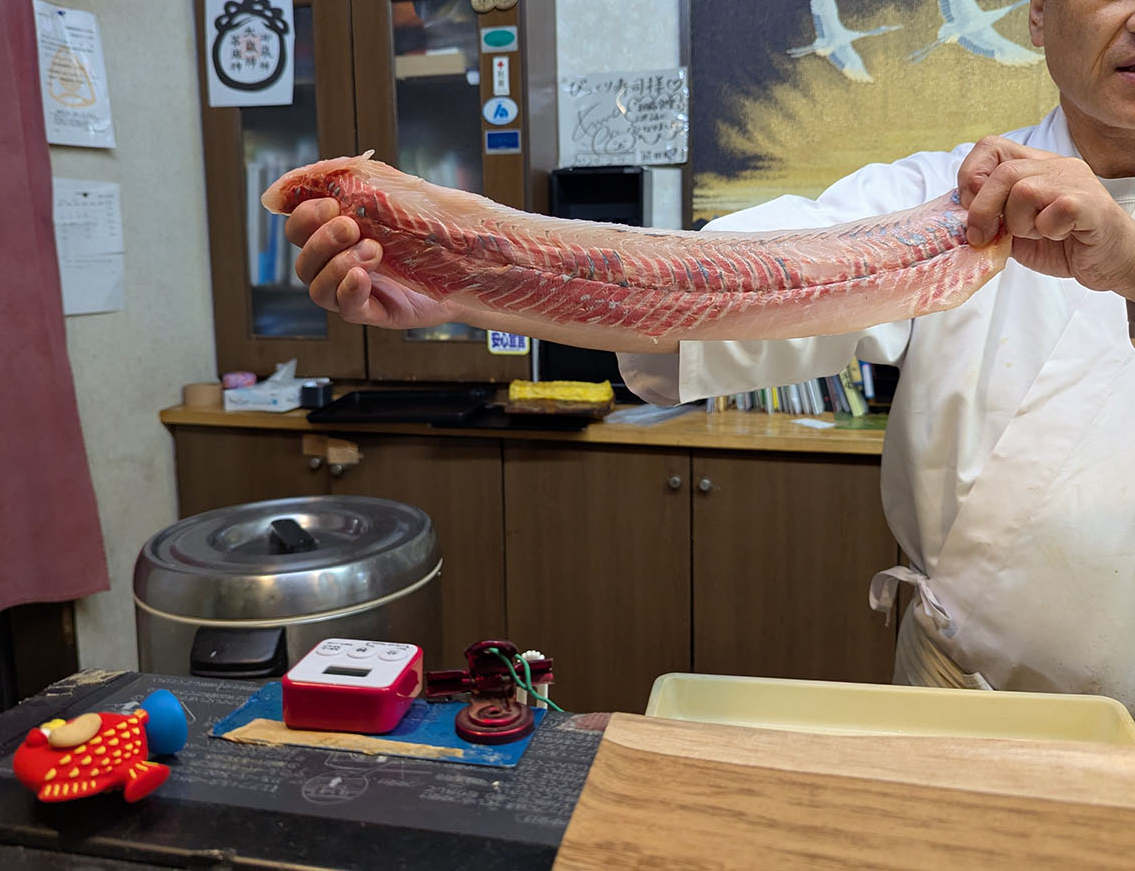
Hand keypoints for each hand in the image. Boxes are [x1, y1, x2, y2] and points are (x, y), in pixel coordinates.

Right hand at [284, 198, 461, 326]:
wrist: (460, 269)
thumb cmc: (425, 234)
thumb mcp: (399, 205)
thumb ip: (373, 189)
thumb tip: (350, 168)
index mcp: (334, 236)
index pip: (298, 227)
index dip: (305, 215)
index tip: (332, 204)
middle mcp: (333, 266)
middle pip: (303, 259)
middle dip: (322, 239)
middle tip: (351, 226)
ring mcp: (348, 292)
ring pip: (317, 287)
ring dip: (338, 265)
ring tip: (373, 251)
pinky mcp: (370, 313)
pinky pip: (346, 308)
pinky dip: (349, 291)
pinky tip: (361, 276)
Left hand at [959, 136, 1134, 296]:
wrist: (1108, 260)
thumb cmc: (1062, 242)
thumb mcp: (1013, 229)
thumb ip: (990, 217)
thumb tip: (959, 218)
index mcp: (1032, 166)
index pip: (990, 147)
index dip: (971, 177)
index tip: (969, 209)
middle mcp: (1054, 166)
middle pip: (1003, 172)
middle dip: (983, 210)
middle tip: (985, 236)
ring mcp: (1074, 181)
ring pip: (1023, 190)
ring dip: (1018, 223)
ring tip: (1036, 234)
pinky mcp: (1089, 204)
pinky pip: (1053, 210)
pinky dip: (1046, 229)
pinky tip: (1058, 235)